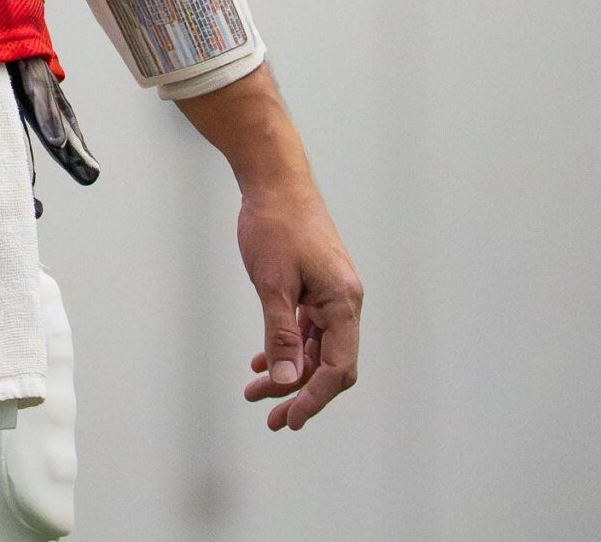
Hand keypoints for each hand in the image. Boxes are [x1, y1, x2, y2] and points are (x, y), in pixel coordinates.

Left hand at [234, 181, 362, 431]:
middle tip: (272, 421)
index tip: (289, 420)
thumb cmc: (275, 225)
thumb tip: (287, 382)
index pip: (338, 367)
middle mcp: (344, 301)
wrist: (274, 179)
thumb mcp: (272, 284)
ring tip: (256, 394)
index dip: (314, 398)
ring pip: (316, 348)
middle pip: (331, 364)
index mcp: (343, 302)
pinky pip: (307, 328)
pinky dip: (288, 347)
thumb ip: (281, 334)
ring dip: (290, 373)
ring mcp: (330, 293)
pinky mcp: (315, 286)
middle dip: (302, 394)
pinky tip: (262, 363)